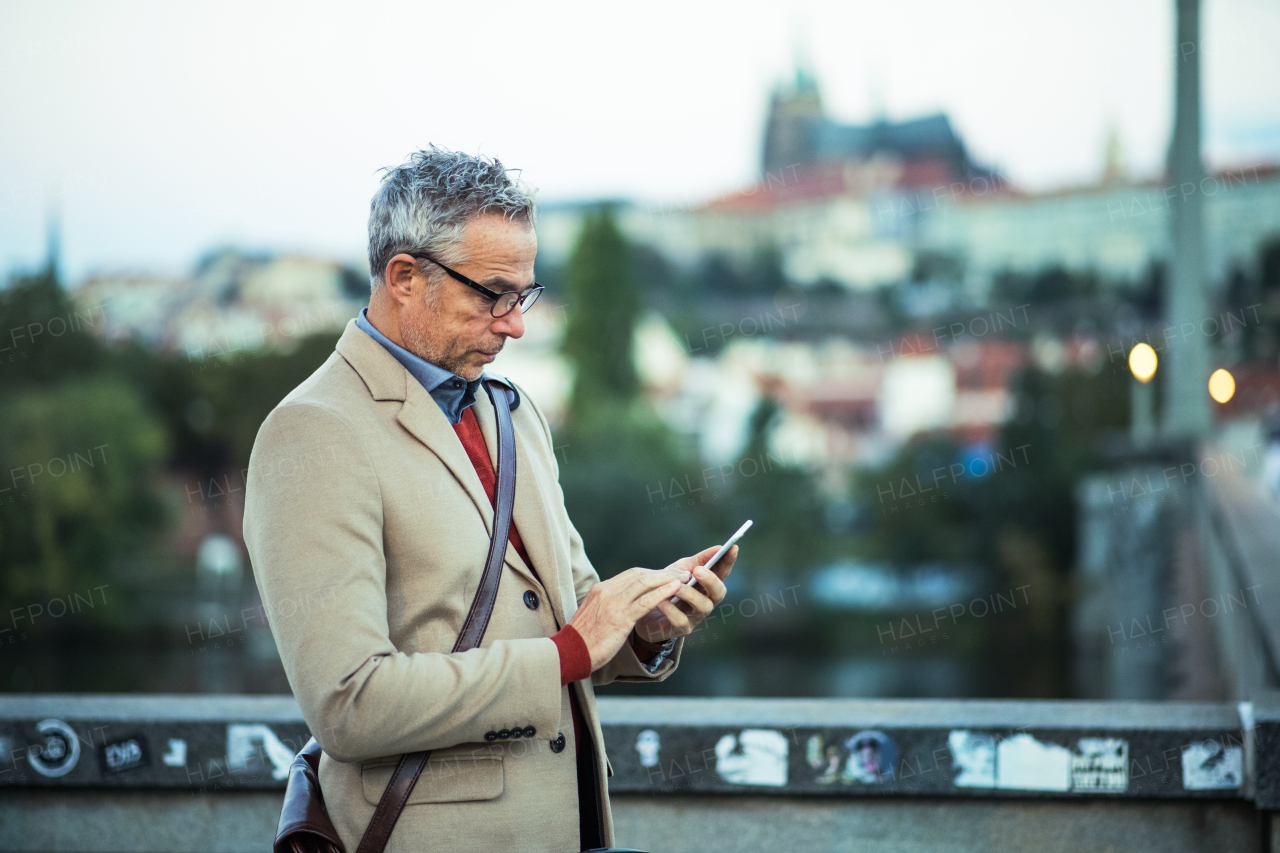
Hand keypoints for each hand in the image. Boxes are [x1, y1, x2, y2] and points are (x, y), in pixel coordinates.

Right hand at [567, 566, 689, 670]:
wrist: (570, 652)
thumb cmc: (584, 639)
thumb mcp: (595, 615)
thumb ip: (609, 605)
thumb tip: (627, 604)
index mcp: (600, 589)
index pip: (631, 574)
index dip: (652, 573)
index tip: (667, 575)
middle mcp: (606, 591)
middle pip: (640, 575)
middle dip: (663, 572)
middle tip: (682, 572)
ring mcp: (613, 603)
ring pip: (644, 583)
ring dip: (667, 578)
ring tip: (684, 578)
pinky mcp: (620, 618)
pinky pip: (645, 601)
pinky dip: (662, 592)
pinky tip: (675, 589)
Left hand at [632, 544, 735, 645]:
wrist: (646, 608)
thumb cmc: (668, 586)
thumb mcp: (681, 569)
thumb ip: (698, 560)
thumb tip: (717, 548)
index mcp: (708, 585)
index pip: (722, 572)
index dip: (728, 561)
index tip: (733, 547)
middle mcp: (707, 601)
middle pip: (719, 593)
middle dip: (711, 580)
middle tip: (699, 571)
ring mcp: (696, 616)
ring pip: (702, 607)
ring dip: (690, 594)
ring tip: (676, 586)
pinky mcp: (682, 629)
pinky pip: (681, 620)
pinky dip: (671, 610)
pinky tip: (661, 601)